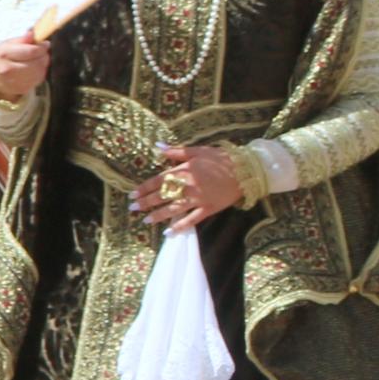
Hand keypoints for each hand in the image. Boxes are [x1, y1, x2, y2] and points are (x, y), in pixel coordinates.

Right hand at [0, 35, 50, 99]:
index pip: (30, 51)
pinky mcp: (22, 89)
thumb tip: (32, 33)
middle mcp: (8, 70)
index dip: (41, 47)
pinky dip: (40, 72)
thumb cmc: (2, 57)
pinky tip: (34, 68)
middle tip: (42, 52)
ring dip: (43, 64)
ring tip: (37, 59)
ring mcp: (14, 82)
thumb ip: (22, 39)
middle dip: (43, 56)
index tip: (45, 44)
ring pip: (40, 72)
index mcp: (4, 54)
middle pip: (37, 63)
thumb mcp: (8, 44)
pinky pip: (39, 79)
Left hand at [133, 141, 248, 230]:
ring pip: (174, 209)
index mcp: (184, 171)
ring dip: (158, 215)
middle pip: (162, 196)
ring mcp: (199, 199)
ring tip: (145, 220)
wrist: (246, 170)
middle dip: (146, 202)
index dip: (144, 188)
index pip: (159, 181)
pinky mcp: (209, 209)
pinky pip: (192, 220)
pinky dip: (180, 227)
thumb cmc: (221, 158)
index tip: (132, 193)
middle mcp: (188, 186)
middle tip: (132, 207)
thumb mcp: (197, 151)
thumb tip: (157, 146)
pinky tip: (168, 232)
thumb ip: (176, 151)